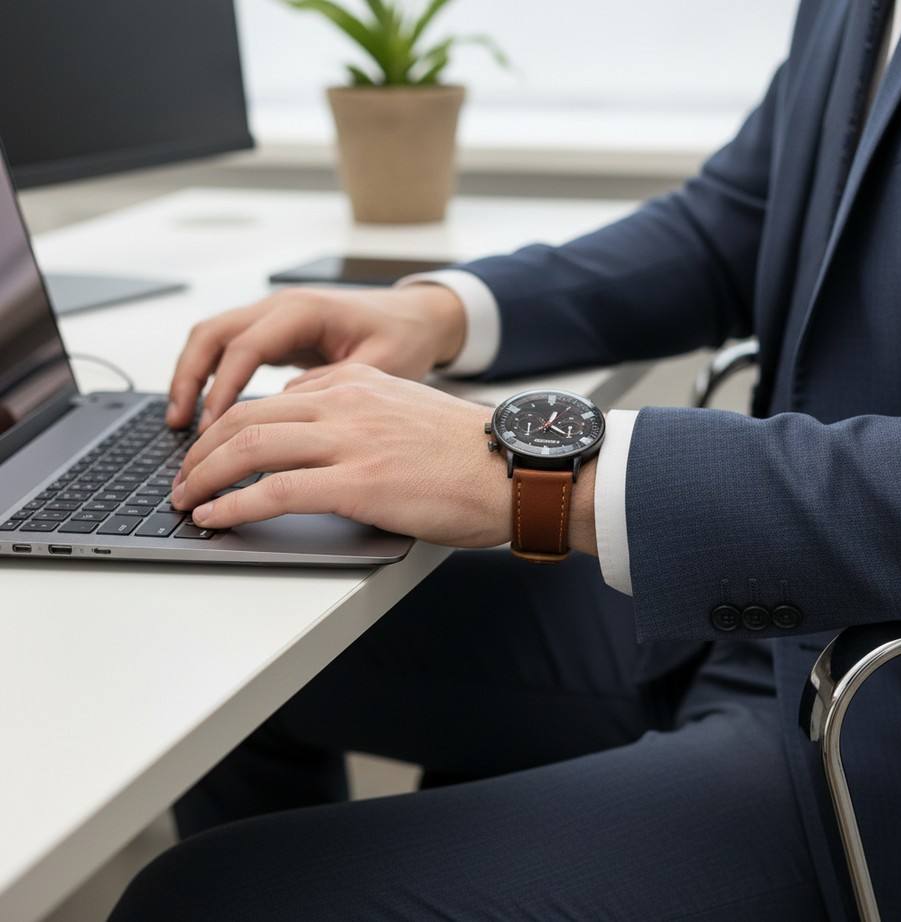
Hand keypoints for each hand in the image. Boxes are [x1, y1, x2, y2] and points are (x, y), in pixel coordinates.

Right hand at [166, 283, 465, 432]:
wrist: (418, 318)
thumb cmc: (404, 339)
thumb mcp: (381, 366)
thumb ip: (335, 387)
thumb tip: (287, 409)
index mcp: (306, 310)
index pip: (246, 345)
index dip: (224, 387)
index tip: (212, 427)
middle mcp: (283, 306)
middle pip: (213, 332)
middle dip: (189, 378)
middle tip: (179, 424)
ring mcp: (276, 317)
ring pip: (214, 338)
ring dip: (192, 376)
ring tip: (181, 423)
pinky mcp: (277, 333)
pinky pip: (229, 349)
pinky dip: (211, 376)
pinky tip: (208, 412)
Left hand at [170, 365, 512, 548]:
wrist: (516, 469)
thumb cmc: (470, 455)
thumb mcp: (407, 412)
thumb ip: (360, 412)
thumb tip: (317, 432)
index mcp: (358, 382)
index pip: (271, 398)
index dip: (227, 427)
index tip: (211, 451)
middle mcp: (347, 401)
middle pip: (246, 417)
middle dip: (202, 451)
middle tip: (184, 478)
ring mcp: (350, 439)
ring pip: (249, 446)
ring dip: (205, 476)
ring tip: (186, 500)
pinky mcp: (357, 481)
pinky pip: (274, 489)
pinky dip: (233, 504)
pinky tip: (215, 517)